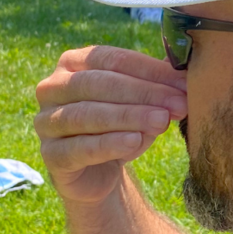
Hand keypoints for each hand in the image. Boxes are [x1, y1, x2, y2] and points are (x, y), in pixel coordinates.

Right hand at [35, 45, 187, 203]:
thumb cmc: (121, 128)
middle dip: (144, 93)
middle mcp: (52, 87)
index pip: (113, 59)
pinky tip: (134, 141)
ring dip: (129, 117)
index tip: (184, 83)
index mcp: (73, 63)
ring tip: (161, 121)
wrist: (99, 174)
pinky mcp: (50, 155)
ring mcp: (46, 121)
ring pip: (87, 114)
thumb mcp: (142, 102)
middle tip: (179, 104)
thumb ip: (159, 81)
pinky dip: (109, 144)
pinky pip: (79, 148)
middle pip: (99, 84)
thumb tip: (186, 62)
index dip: (151, 71)